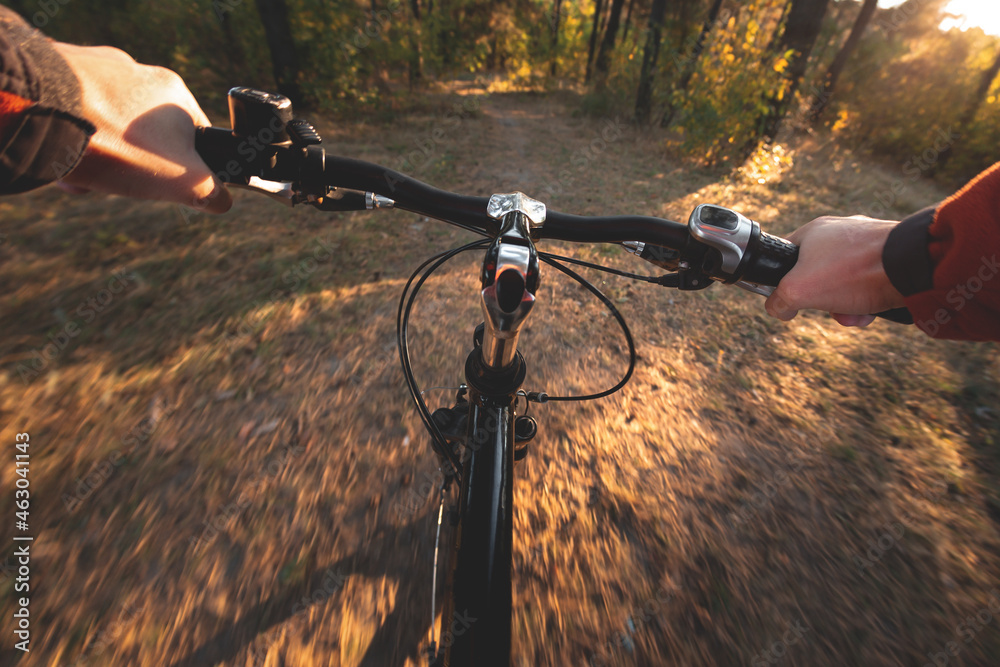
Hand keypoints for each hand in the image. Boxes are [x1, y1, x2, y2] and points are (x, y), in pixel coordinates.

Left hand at [52, 44, 231, 212]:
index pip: (195, 137)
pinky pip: (74, 117)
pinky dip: (71, 142)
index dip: (185, 169)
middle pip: (148, 136)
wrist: (43, 114)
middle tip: (123, 183)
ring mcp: (94, 72)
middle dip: (135, 167)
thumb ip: (212, 192)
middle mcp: (136, 73)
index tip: (167, 187)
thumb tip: (222, 201)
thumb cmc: (119, 146)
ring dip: (102, 159)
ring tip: (87, 173)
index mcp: (173, 92)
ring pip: (109, 129)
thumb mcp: (184, 180)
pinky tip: (63, 158)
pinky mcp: (58, 77)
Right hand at [764, 216, 905, 327]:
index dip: (780, 280)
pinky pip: (869, 283)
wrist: (910, 266)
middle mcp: (840, 232)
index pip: (784, 255)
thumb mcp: (798, 290)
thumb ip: (778, 300)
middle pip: (816, 274)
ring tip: (854, 314)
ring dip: (845, 306)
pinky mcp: (889, 256)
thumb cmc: (851, 272)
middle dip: (821, 300)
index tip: (787, 298)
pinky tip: (872, 311)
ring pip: (844, 282)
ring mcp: (867, 243)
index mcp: (813, 232)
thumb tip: (777, 308)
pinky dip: (867, 301)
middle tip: (826, 309)